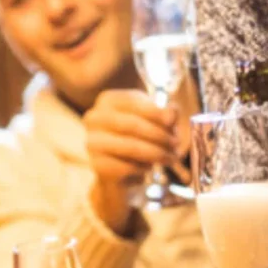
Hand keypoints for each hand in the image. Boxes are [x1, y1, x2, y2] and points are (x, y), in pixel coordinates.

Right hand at [83, 89, 185, 233]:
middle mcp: (94, 118)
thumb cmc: (139, 136)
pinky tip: (148, 167)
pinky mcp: (96, 164)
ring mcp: (92, 142)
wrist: (119, 166)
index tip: (172, 122)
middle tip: (175, 144)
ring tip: (169, 158)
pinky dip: (142, 167)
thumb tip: (171, 114)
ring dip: (155, 153)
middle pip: (131, 124)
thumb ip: (165, 114)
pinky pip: (124, 166)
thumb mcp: (154, 119)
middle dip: (158, 135)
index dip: (155, 112)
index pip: (133, 102)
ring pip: (129, 147)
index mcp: (108, 100)